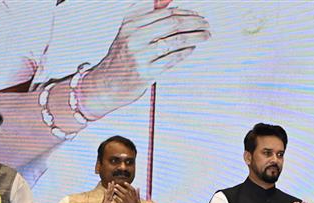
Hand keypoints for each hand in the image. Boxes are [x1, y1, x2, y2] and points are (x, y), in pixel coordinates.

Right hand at [80, 2, 210, 118]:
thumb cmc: (122, 57)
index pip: (165, 12)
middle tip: (206, 25)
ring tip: (205, 35)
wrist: (106, 84)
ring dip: (195, 36)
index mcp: (131, 23)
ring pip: (175, 40)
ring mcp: (140, 55)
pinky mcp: (146, 73)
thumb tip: (170, 1)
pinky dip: (185, 52)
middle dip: (195, 22)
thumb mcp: (130, 31)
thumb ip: (148, 14)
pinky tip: (192, 48)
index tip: (198, 15)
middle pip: (173, 23)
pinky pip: (172, 59)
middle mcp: (134, 37)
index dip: (186, 12)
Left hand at [113, 182, 140, 202]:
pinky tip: (113, 197)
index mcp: (136, 199)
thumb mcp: (138, 202)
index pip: (133, 190)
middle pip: (127, 192)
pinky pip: (120, 202)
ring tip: (114, 190)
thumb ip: (137, 195)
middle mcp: (134, 201)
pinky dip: (116, 199)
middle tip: (116, 185)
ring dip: (118, 192)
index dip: (128, 186)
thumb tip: (138, 188)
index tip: (124, 182)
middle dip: (121, 188)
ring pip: (123, 196)